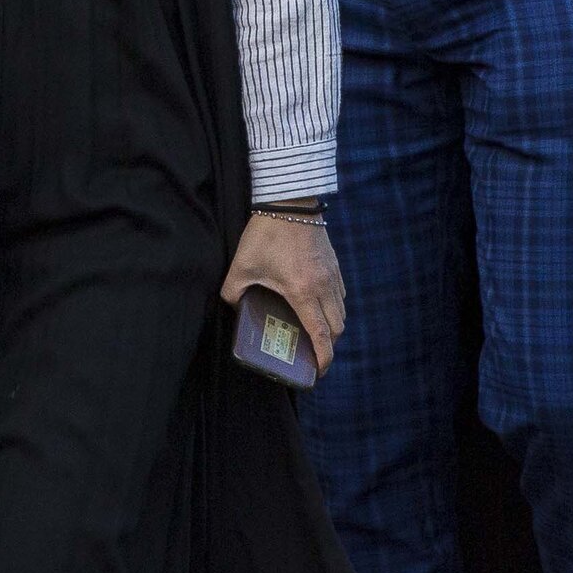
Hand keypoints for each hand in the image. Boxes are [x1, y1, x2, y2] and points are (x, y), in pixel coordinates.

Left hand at [220, 209, 347, 375]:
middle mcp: (324, 287)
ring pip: (341, 311)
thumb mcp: (242, 265)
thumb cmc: (265, 234)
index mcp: (303, 292)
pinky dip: (334, 306)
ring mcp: (333, 275)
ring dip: (332, 325)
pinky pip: (341, 294)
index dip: (323, 358)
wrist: (289, 202)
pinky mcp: (334, 264)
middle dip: (328, 345)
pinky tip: (318, 303)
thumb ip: (233, 290)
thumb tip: (231, 305)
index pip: (321, 334)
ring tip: (315, 331)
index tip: (319, 371)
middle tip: (313, 352)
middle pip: (337, 327)